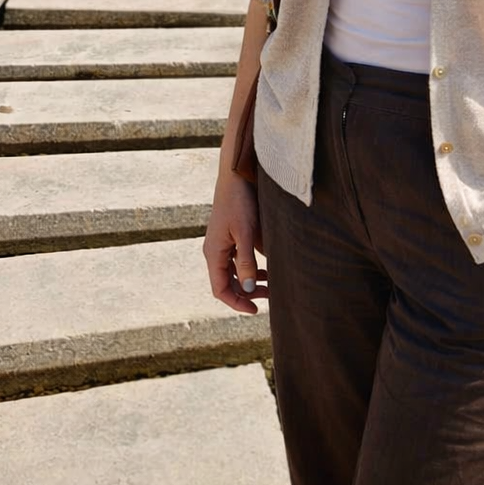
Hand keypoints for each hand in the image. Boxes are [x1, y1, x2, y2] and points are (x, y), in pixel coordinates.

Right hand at [203, 170, 268, 313]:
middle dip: (246, 294)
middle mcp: (215, 251)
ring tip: (270, 285)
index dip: (236, 302)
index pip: (220, 289)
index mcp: (213, 253)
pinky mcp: (230, 236)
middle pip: (227, 283)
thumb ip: (246, 261)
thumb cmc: (239, 201)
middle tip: (269, 297)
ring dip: (249, 282)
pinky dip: (250, 269)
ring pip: (233, 273)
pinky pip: (236, 261)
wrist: (236, 174)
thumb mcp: (245, 232)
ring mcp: (221, 244)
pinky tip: (265, 269)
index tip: (255, 309)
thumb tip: (249, 289)